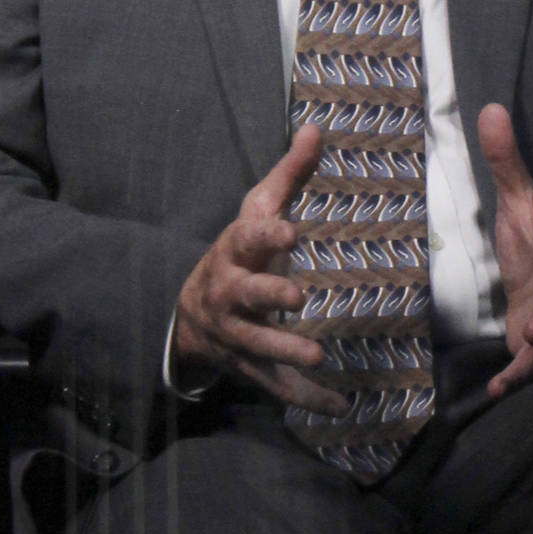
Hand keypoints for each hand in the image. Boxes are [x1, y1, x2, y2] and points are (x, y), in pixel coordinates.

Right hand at [172, 125, 348, 414]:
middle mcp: (230, 293)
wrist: (192, 311)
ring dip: (285, 351)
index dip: (267, 233)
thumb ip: (289, 175)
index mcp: (236, 249)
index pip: (248, 237)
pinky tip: (340, 406)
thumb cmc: (239, 251)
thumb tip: (316, 126)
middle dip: (270, 297)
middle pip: (247, 295)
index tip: (290, 230)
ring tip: (317, 357)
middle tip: (300, 297)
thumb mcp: (256, 210)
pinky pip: (275, 385)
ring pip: (257, 344)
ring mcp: (237, 333)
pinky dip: (306, 399)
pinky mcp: (249, 364)